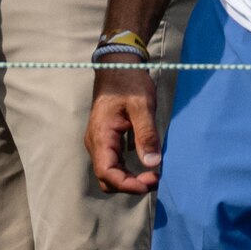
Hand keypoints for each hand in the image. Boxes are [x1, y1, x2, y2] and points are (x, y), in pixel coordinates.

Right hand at [88, 58, 167, 194]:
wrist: (118, 65)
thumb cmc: (129, 82)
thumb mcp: (142, 106)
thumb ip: (146, 135)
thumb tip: (152, 164)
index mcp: (101, 136)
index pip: (107, 173)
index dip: (128, 184)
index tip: (150, 182)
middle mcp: (95, 142)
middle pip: (106, 178)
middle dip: (129, 185)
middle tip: (155, 178)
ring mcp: (99, 141)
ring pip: (109, 172)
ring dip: (129, 178)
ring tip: (153, 173)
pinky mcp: (106, 139)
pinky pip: (113, 162)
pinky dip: (128, 169)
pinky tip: (146, 162)